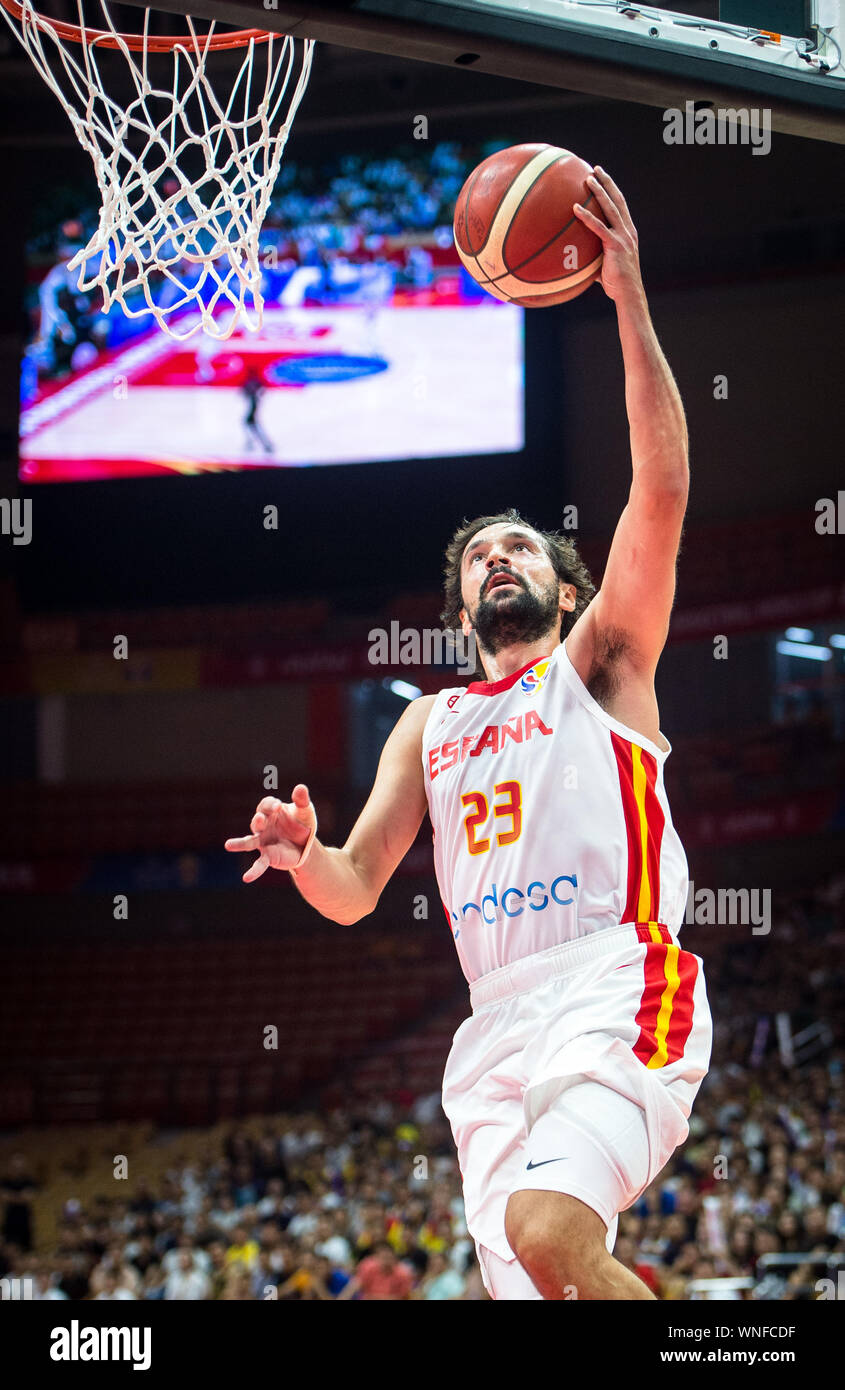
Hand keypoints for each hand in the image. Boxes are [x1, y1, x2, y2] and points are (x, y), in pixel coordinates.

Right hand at [225, 783, 315, 881]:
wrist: (307, 845)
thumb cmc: (302, 824)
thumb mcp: (305, 811)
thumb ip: (302, 800)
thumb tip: (301, 787)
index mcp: (270, 812)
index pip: (265, 805)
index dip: (270, 805)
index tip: (279, 806)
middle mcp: (263, 826)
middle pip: (257, 821)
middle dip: (259, 819)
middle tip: (262, 818)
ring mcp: (263, 842)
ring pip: (249, 842)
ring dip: (239, 843)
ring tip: (228, 845)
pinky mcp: (268, 856)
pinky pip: (259, 864)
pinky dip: (253, 871)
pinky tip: (246, 878)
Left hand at [573, 166, 642, 303]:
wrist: (628, 293)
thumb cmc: (616, 284)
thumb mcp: (604, 265)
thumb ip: (593, 256)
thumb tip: (574, 258)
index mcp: (628, 232)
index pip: (620, 205)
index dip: (612, 190)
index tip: (603, 177)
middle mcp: (628, 230)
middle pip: (617, 200)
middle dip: (607, 182)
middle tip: (596, 168)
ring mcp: (623, 236)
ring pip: (610, 208)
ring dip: (599, 191)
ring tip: (587, 179)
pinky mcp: (615, 245)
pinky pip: (598, 227)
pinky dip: (587, 216)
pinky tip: (575, 208)